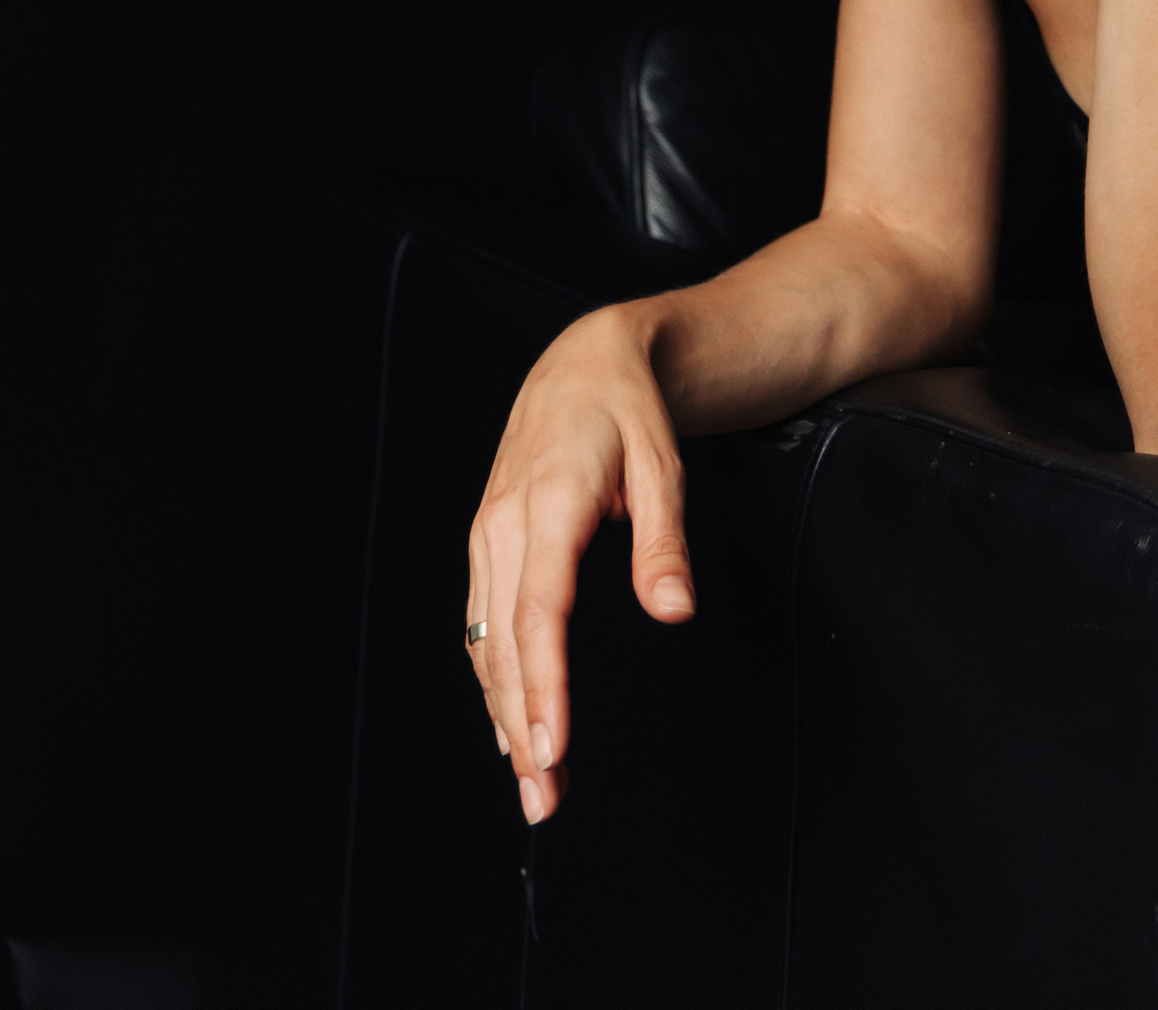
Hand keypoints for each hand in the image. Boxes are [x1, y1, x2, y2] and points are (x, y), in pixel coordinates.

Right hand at [466, 305, 694, 824]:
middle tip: (544, 799)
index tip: (552, 747)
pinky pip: (483, 621)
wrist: (583, 359)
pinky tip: (508, 722)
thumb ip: (664, 541)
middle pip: (505, 642)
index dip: (544, 686)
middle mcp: (506, 521)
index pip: (540, 611)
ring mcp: (489, 531)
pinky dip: (493, 677)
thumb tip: (675, 611)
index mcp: (549, 500)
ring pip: (486, 640)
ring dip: (503, 714)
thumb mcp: (663, 462)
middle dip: (521, 726)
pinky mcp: (488, 540)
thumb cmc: (628, 408)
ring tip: (531, 782)